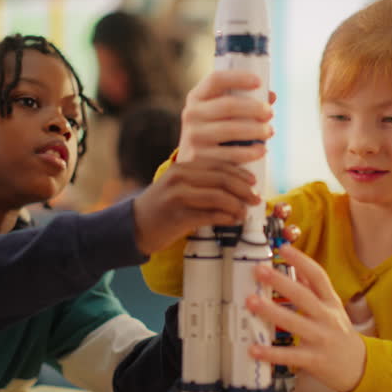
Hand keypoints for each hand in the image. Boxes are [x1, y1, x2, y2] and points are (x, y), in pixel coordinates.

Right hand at [132, 157, 259, 253]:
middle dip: (243, 189)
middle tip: (256, 199)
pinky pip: (210, 215)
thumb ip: (200, 181)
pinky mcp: (179, 217)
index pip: (218, 165)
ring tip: (244, 212)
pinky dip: (226, 218)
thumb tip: (236, 184)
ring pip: (218, 197)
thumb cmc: (162, 207)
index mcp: (182, 167)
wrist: (135, 226)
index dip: (239, 173)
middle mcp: (179, 178)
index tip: (253, 182)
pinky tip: (233, 221)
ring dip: (237, 205)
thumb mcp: (178, 186)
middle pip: (221, 179)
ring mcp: (178, 197)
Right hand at [178, 70, 274, 163]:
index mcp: (196, 97)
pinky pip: (231, 153)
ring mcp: (194, 136)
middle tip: (270, 113)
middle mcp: (191, 114)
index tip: (259, 82)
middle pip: (227, 105)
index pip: (216, 80)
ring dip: (256, 130)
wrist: (191, 164)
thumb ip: (241, 101)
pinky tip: (262, 150)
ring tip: (270, 131)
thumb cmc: (212, 131)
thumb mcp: (218, 113)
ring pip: (231, 129)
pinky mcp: (199, 158)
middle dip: (254, 108)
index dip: (238, 78)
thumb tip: (271, 96)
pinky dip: (250, 152)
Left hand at [244, 244, 366, 391]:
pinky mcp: (314, 360)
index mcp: (331, 303)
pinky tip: (254, 348)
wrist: (360, 367)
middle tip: (260, 270)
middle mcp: (327, 318)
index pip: (319, 276)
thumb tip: (297, 268)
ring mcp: (321, 339)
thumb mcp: (332, 308)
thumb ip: (315, 289)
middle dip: (281, 282)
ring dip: (271, 312)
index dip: (302, 261)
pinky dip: (271, 353)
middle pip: (304, 296)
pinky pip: (290, 355)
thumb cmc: (340, 334)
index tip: (283, 248)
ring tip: (251, 301)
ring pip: (294, 323)